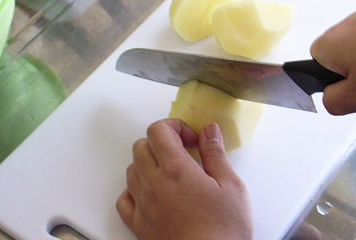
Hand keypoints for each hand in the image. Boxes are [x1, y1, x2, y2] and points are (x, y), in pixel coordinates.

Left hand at [116, 118, 252, 239]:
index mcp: (176, 169)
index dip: (175, 127)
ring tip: (170, 174)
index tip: (191, 139)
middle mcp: (154, 183)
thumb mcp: (232, 187)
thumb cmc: (223, 232)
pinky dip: (134, 191)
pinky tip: (151, 195)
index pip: (158, 130)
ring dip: (148, 165)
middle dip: (161, 143)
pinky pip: (124, 199)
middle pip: (142, 146)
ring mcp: (143, 204)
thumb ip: (216, 154)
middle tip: (182, 153)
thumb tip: (209, 131)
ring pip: (131, 169)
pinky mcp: (139, 225)